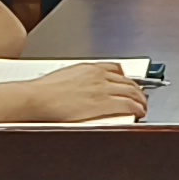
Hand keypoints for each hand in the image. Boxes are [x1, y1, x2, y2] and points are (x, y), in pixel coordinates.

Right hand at [13, 64, 150, 126]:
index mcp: (88, 68)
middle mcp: (99, 76)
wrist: (36, 99)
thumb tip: (78, 89)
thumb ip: (77, 81)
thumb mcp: (63, 78)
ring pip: (132, 91)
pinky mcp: (103, 103)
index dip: (126, 78)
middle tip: (140, 97)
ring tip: (142, 106)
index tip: (128, 84)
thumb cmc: (42, 92)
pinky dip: (137, 107)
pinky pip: (128, 104)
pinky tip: (139, 112)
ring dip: (140, 99)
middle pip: (127, 80)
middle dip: (137, 89)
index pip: (116, 69)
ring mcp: (102, 89)